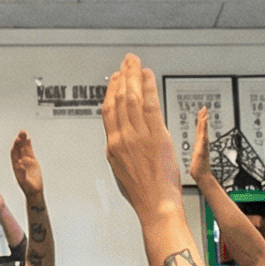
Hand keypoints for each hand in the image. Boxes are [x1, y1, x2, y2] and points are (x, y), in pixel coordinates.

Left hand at [9, 132, 42, 198]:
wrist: (34, 191)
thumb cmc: (28, 188)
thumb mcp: (24, 181)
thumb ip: (22, 173)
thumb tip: (19, 164)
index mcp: (16, 166)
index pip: (14, 154)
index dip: (15, 147)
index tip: (16, 141)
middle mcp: (20, 161)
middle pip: (19, 149)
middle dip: (19, 140)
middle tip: (21, 132)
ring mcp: (26, 160)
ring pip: (24, 148)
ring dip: (23, 140)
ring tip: (23, 131)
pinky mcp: (32, 160)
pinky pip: (29, 151)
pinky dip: (28, 145)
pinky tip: (28, 138)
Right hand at [102, 54, 185, 220]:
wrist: (155, 204)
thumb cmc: (142, 193)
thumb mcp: (122, 171)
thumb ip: (120, 151)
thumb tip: (119, 141)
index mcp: (112, 146)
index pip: (108, 111)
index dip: (111, 91)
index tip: (115, 79)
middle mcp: (122, 138)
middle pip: (119, 99)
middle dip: (122, 76)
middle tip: (126, 61)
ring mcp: (138, 136)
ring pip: (132, 98)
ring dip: (134, 76)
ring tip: (135, 62)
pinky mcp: (155, 135)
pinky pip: (150, 104)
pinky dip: (148, 87)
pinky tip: (148, 76)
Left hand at [189, 106, 213, 185]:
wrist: (201, 174)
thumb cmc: (198, 167)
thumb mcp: (196, 157)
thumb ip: (197, 152)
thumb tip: (196, 151)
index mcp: (200, 142)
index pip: (200, 129)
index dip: (201, 120)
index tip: (202, 111)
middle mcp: (202, 142)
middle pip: (202, 127)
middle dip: (203, 117)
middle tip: (204, 107)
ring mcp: (203, 145)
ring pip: (204, 131)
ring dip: (204, 122)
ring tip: (205, 113)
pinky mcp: (202, 148)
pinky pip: (203, 136)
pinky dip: (204, 129)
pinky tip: (204, 125)